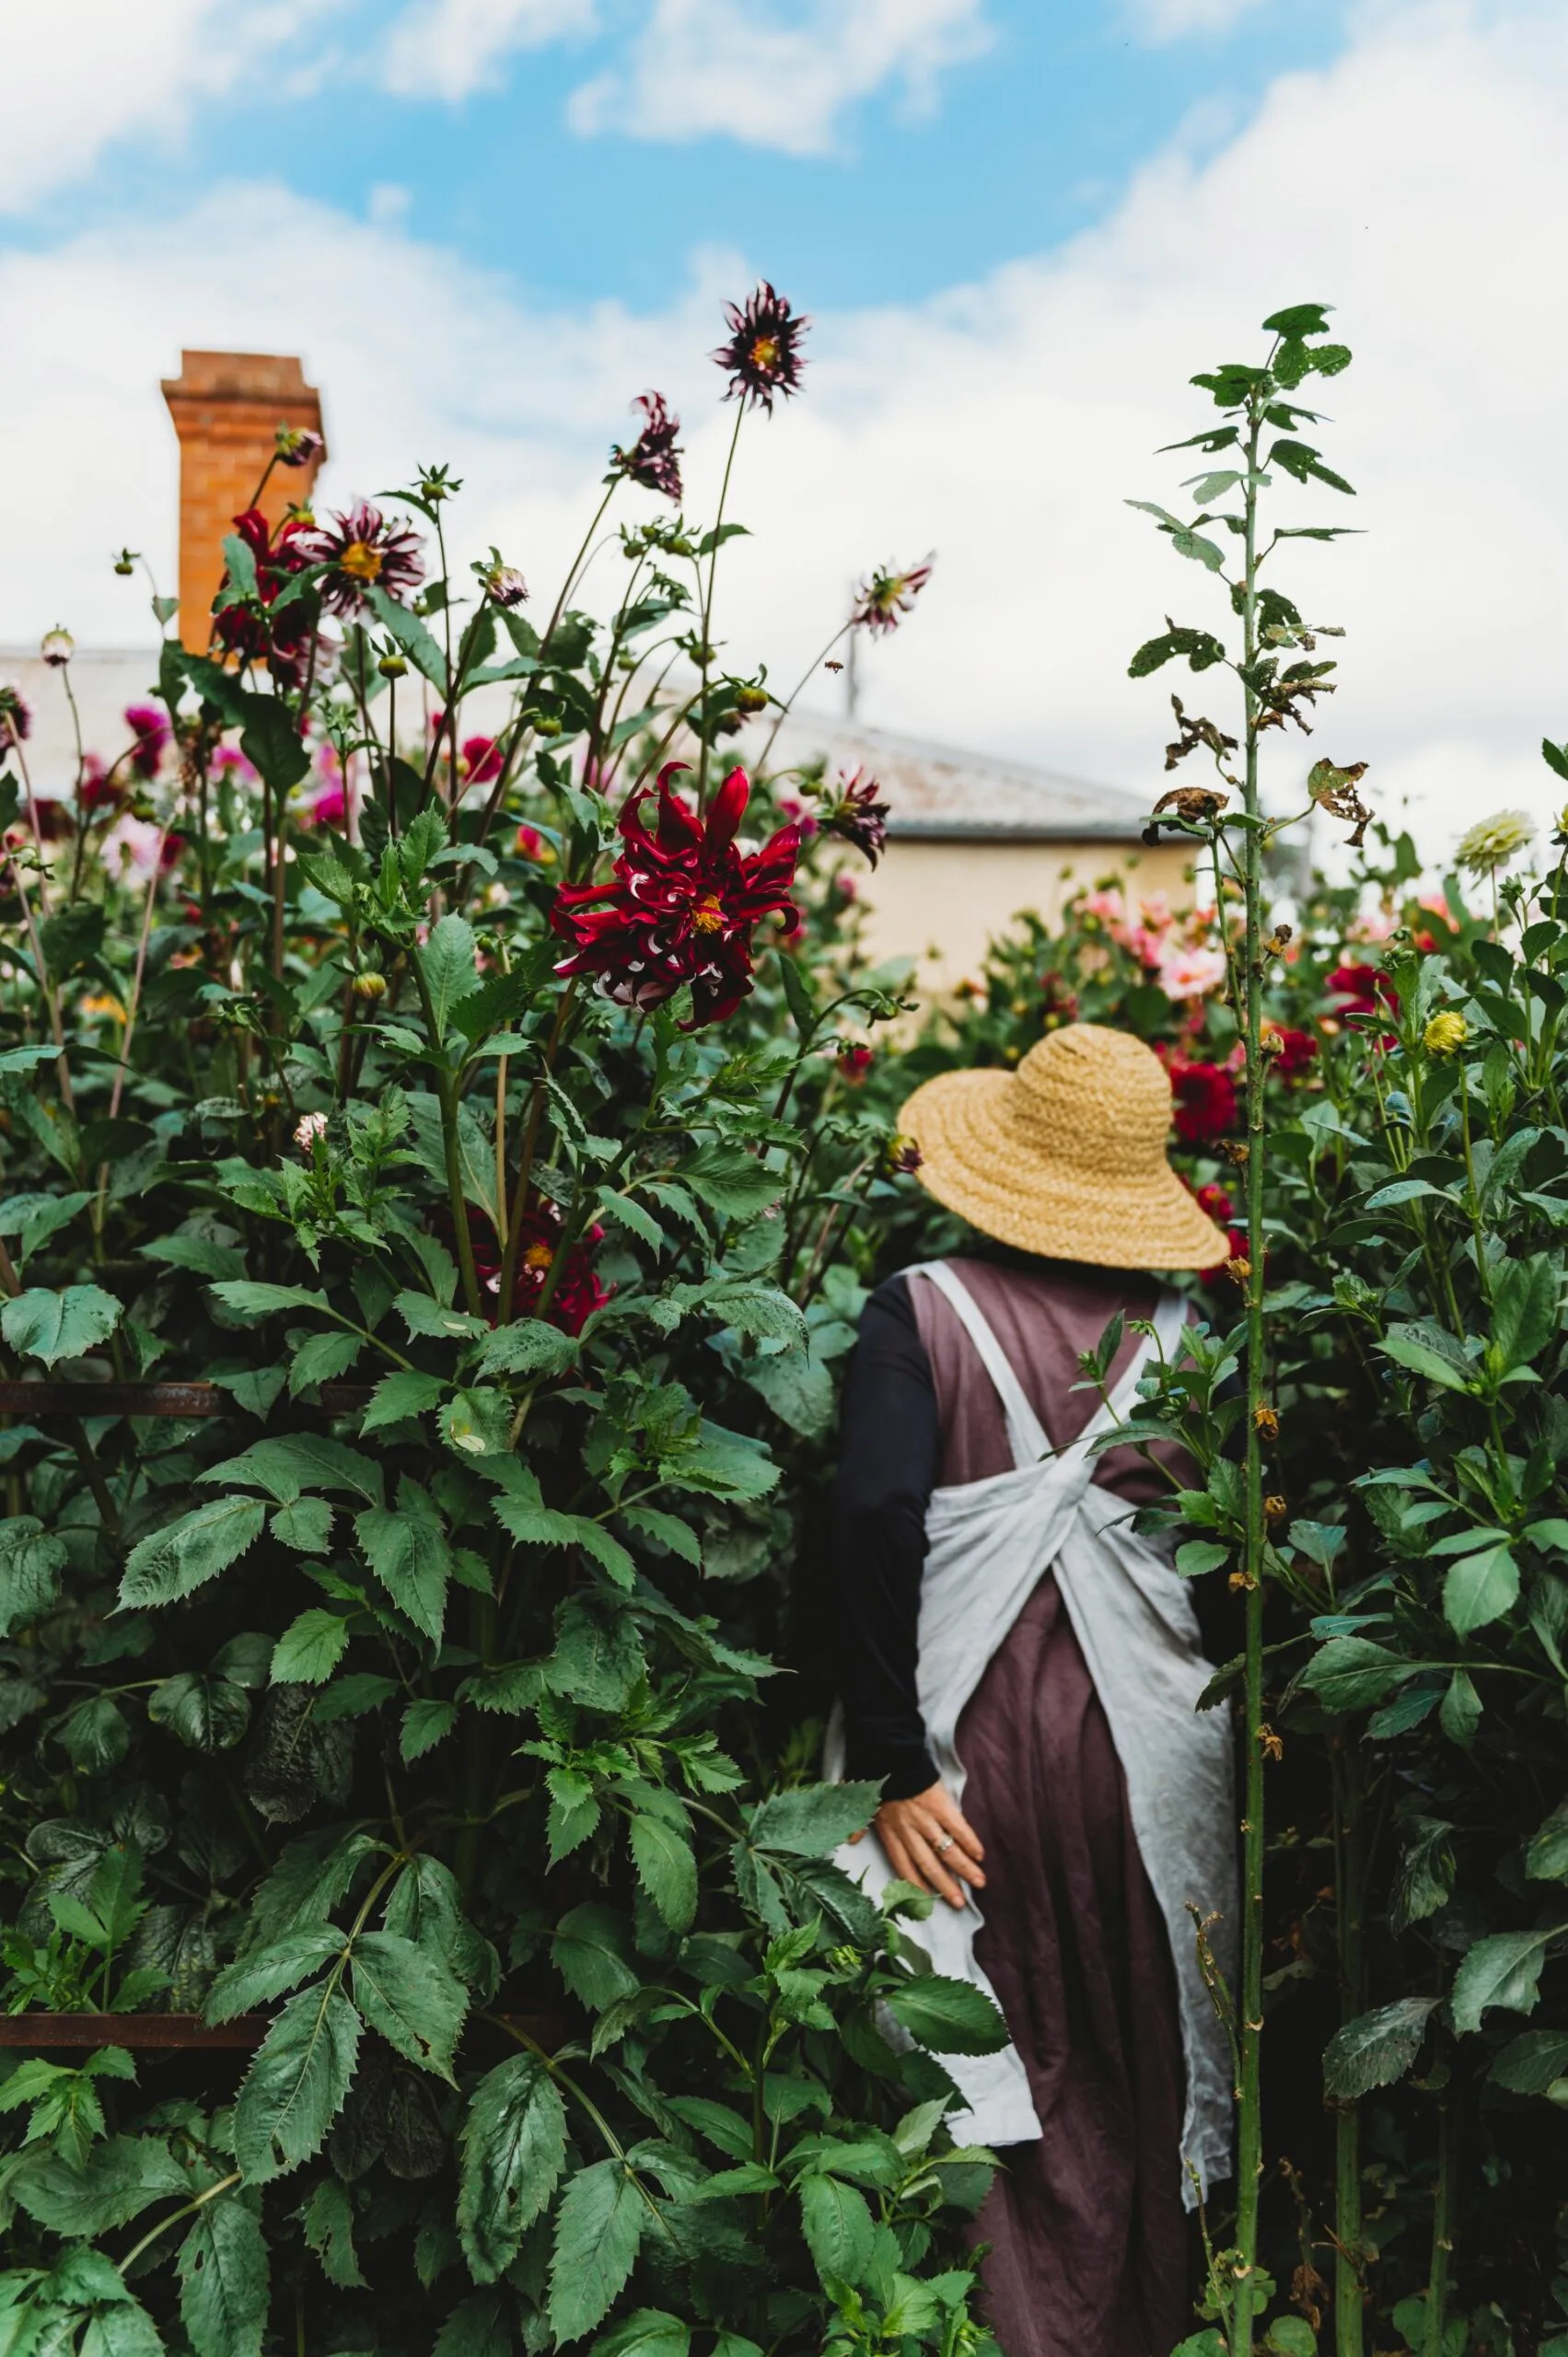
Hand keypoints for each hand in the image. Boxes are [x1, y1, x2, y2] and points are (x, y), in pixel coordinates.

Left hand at [850, 1780, 985, 1909]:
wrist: (888, 1751)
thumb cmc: (874, 1777)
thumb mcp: (861, 1804)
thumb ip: (859, 1825)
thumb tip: (850, 1841)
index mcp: (889, 1832)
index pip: (904, 1865)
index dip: (917, 1885)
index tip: (930, 1901)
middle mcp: (908, 1831)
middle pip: (928, 1864)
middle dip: (945, 1886)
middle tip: (961, 1903)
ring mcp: (926, 1819)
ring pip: (946, 1850)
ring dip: (964, 1868)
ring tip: (979, 1882)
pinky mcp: (941, 1804)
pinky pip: (957, 1827)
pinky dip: (969, 1841)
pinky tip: (979, 1854)